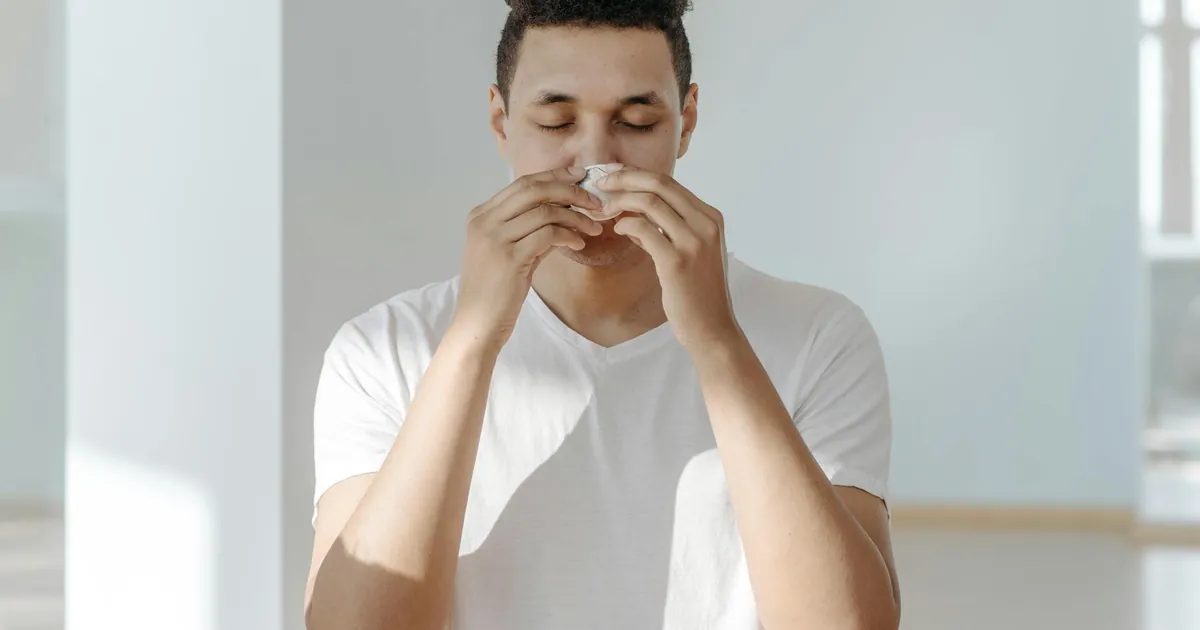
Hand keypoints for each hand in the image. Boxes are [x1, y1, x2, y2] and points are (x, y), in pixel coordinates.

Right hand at [452, 166, 603, 347]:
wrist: (477, 324)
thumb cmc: (494, 292)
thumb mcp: (509, 252)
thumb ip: (530, 230)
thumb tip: (564, 213)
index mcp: (481, 215)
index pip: (522, 183)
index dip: (554, 176)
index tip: (579, 177)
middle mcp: (484, 221)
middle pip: (533, 189)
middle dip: (569, 190)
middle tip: (594, 201)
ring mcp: (494, 238)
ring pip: (544, 211)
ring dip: (575, 217)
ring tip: (593, 228)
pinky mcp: (509, 258)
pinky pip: (548, 235)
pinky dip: (568, 236)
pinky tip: (579, 244)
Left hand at [597, 167, 741, 349]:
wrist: (712, 328)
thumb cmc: (698, 293)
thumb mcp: (690, 252)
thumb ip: (666, 229)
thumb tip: (632, 214)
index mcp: (710, 217)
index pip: (669, 182)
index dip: (637, 174)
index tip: (614, 176)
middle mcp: (706, 223)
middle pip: (659, 183)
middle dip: (624, 178)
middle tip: (600, 183)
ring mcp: (693, 241)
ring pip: (650, 202)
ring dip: (620, 201)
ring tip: (603, 209)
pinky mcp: (677, 261)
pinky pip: (643, 229)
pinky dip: (625, 224)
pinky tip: (617, 229)